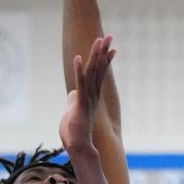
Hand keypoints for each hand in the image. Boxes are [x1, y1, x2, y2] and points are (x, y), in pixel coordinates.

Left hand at [59, 35, 115, 155]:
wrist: (78, 148)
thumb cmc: (74, 133)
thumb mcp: (72, 111)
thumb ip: (73, 100)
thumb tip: (72, 93)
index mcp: (91, 96)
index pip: (99, 74)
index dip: (105, 60)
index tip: (112, 48)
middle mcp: (92, 95)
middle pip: (98, 69)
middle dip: (103, 51)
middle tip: (109, 36)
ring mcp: (87, 98)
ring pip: (92, 73)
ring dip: (95, 56)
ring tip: (99, 40)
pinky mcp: (80, 103)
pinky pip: (80, 83)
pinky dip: (78, 70)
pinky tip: (78, 57)